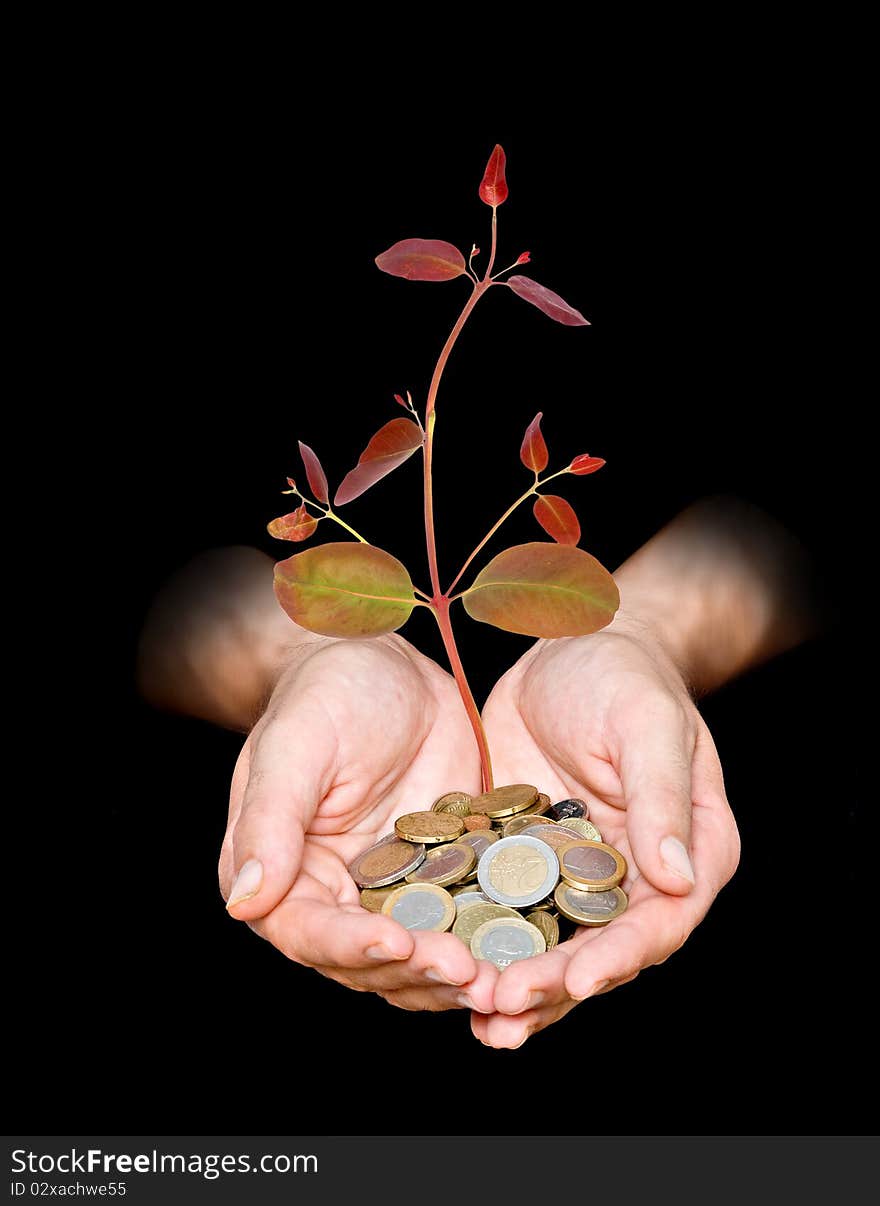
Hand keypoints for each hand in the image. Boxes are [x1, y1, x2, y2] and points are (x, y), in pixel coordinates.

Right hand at [218, 633, 498, 1013]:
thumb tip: (246, 902)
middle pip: (369, 963)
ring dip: (456, 977)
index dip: (351, 946)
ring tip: (502, 979)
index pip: (308, 933)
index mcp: (283, 874)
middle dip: (417, 973)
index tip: (397, 945)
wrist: (392, 665)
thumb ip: (270, 821)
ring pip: (418, 960)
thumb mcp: (297, 744)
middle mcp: (334, 897)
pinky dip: (490, 943)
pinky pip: (464, 924)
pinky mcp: (442, 881)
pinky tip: (528, 950)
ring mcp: (391, 894)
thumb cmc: (330, 691)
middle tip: (469, 973)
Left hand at [476, 616, 739, 1046]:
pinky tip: (444, 964)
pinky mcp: (526, 860)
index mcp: (689, 854)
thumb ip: (660, 798)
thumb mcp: (647, 724)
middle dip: (555, 986)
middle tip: (504, 1012)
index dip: (618, 957)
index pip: (659, 922)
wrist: (571, 642)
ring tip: (477, 1019)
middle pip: (601, 950)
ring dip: (516, 983)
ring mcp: (577, 874)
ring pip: (551, 944)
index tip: (576, 981)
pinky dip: (480, 940)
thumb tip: (676, 880)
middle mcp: (636, 877)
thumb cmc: (626, 674)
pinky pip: (504, 910)